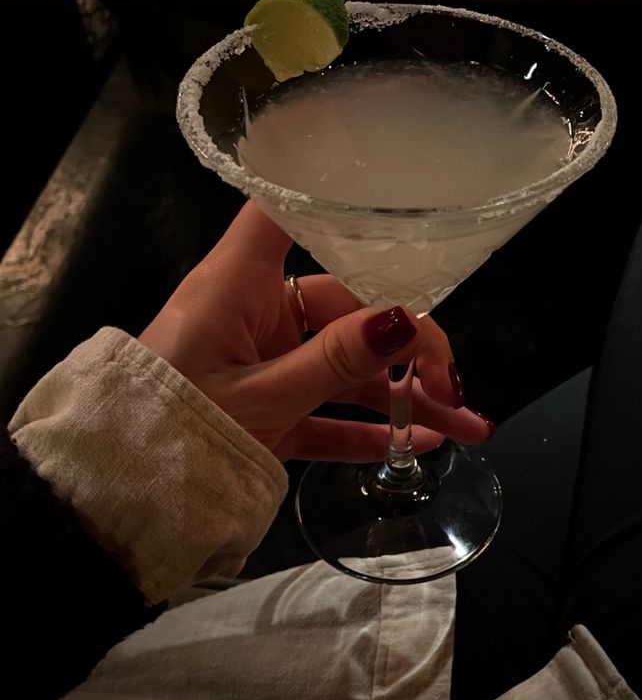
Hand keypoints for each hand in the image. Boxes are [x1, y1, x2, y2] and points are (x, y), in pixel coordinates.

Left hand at [139, 201, 491, 461]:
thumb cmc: (177, 425)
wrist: (120, 497)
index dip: (335, 201)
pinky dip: (364, 430)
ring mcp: (263, 364)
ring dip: (401, 397)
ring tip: (463, 426)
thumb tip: (405, 320)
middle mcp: (255, 314)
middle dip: (407, 346)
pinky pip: (324, 412)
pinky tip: (415, 444)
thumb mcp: (262, 396)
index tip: (398, 207)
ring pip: (344, 369)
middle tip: (453, 384)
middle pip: (345, 308)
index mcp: (239, 286)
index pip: (283, 214)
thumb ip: (335, 362)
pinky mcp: (266, 411)